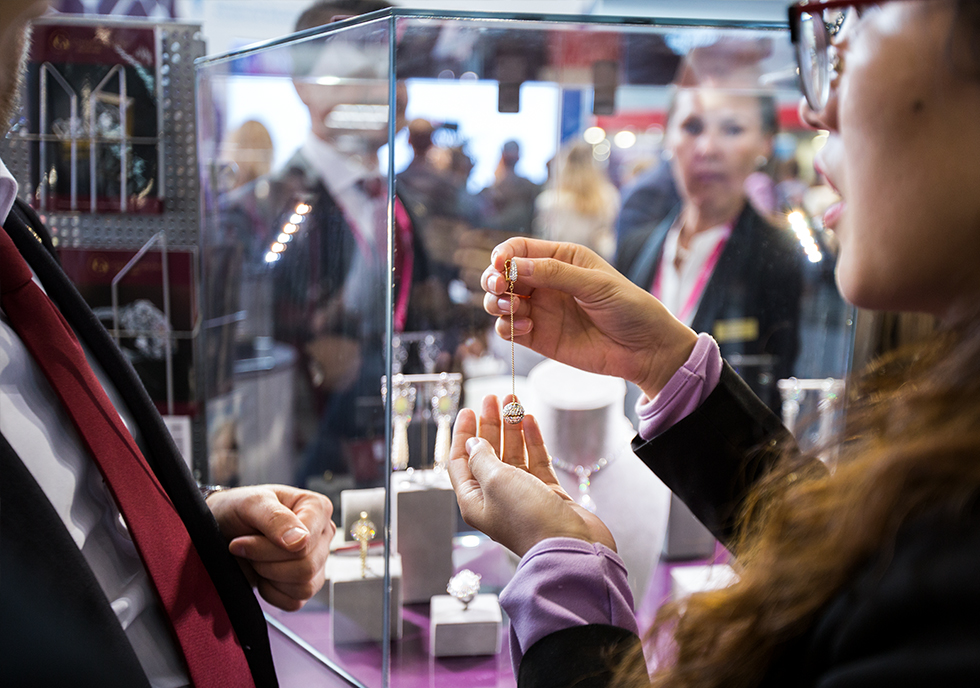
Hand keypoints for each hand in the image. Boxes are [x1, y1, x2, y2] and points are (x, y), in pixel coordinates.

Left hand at [207, 485, 335, 610]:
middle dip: (266, 563)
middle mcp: (323, 534)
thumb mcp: (251, 503)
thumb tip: (300, 541)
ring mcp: (317, 561)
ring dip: (269, 577)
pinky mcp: (306, 584)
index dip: (269, 548)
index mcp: (318, 509)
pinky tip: (261, 575)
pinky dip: (272, 593)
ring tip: (255, 560)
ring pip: (305, 586)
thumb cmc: (239, 509)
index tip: (242, 539)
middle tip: (245, 549)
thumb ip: (275, 518)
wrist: (224, 527)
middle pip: (306, 566)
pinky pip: (295, 601)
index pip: (305, 543)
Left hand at [448, 395, 614, 557]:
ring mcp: (523, 495)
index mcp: (474, 500)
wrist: (570, 546)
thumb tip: (474, 443)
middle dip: (490, 425)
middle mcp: (496, 498)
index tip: (468, 410)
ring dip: (512, 428)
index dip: (463, 434)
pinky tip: (530, 420)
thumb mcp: (495, 481)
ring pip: (514, 454)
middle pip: (488, 454)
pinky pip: (536, 461)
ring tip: (514, 400)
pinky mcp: (547, 494)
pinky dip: (533, 441)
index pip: (461, 462)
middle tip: (494, 398)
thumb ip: (482, 458)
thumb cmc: (528, 517)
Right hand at [482, 237, 697, 398]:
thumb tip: (513, 267)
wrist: (645, 349)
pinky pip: (509, 329)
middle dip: (493, 280)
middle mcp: (545, 282)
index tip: (500, 266)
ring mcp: (541, 310)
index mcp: (561, 258)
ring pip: (500, 302)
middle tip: (501, 289)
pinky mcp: (539, 337)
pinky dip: (508, 327)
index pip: (519, 249)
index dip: (503, 255)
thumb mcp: (595, 284)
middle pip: (502, 275)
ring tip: (515, 309)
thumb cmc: (629, 308)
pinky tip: (527, 327)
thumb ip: (554, 274)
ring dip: (497, 303)